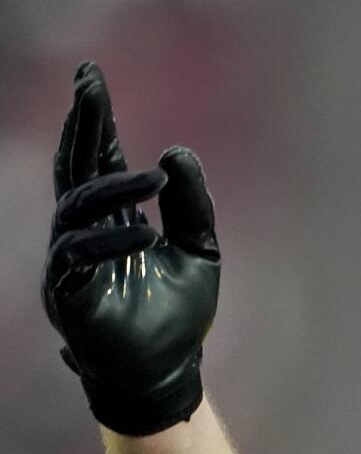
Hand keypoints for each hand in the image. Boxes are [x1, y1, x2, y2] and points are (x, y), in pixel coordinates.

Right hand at [42, 61, 218, 437]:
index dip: (95, 121)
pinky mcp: (69, 293)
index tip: (91, 80)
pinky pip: (79, 257)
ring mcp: (72, 261)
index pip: (98, 160)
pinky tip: (145, 234)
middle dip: (82, 126)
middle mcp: (85, 233)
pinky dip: (111, 242)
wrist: (169, 374)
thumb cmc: (178, 317)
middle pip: (75, 167)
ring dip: (114, 190)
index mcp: (113, 219)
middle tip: (89, 86)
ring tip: (154, 180)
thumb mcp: (199, 251)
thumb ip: (191, 205)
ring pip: (75, 208)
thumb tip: (175, 151)